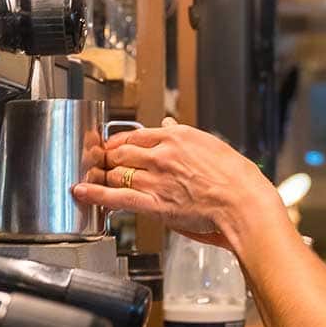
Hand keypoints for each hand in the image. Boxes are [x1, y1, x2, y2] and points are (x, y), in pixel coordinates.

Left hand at [74, 118, 280, 247]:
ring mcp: (156, 178)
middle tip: (99, 164)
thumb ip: (184, 135)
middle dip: (107, 159)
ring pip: (116, 172)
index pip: (135, 136)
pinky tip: (82, 191)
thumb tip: (170, 123)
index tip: (111, 146)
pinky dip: (96, 193)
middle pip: (121, 153)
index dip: (117, 142)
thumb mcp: (211, 144)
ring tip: (94, 178)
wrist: (243, 202)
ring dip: (103, 175)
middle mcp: (162, 154)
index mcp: (177, 137)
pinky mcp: (154, 203)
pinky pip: (117, 196)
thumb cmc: (236, 177)